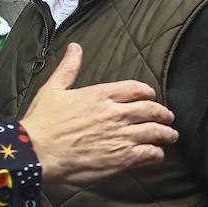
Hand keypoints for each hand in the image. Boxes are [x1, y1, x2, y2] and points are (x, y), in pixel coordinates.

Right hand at [18, 43, 176, 183]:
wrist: (37, 151)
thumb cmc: (42, 122)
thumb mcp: (52, 89)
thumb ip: (69, 68)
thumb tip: (75, 48)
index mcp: (100, 94)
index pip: (136, 89)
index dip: (147, 93)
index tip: (150, 96)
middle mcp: (115, 113)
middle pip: (151, 110)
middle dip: (163, 114)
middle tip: (168, 118)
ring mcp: (120, 136)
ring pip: (155, 132)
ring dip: (166, 134)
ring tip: (170, 136)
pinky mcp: (121, 158)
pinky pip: (149, 153)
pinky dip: (156, 153)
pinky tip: (156, 154)